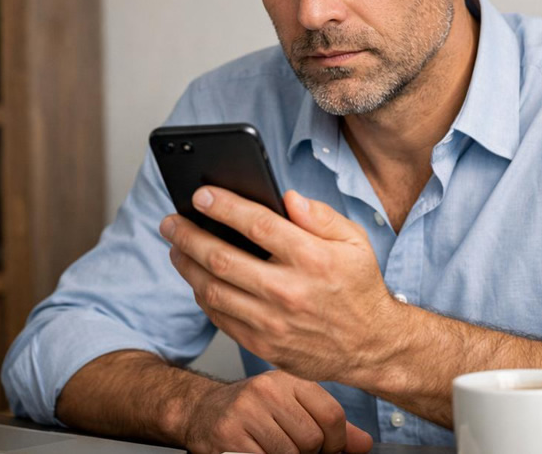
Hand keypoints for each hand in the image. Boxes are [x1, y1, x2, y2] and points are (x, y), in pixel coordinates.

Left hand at [161, 187, 402, 383]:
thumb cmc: (359, 288)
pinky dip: (202, 296)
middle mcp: (289, 290)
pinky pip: (220, 318)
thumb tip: (288, 197)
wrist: (370, 346)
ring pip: (213, 290)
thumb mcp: (355, 242)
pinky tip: (197, 280)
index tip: (199, 195)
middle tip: (170, 222)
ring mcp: (273, 322)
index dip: (222, 206)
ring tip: (176, 248)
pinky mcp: (264, 345)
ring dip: (187, 266)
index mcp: (312, 258)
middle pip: (222, 258)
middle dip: (188, 235)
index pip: (256, 224)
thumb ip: (321, 216)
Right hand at [183, 370, 372, 453]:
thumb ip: (329, 424)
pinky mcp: (229, 435)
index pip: (331, 414)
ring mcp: (246, 412)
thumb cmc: (251, 411)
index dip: (337, 442)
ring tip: (275, 450)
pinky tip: (259, 452)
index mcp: (288, 379)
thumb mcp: (292, 407)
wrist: (202, 412)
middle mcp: (267, 390)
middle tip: (295, 451)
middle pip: (312, 438)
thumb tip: (363, 444)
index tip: (329, 450)